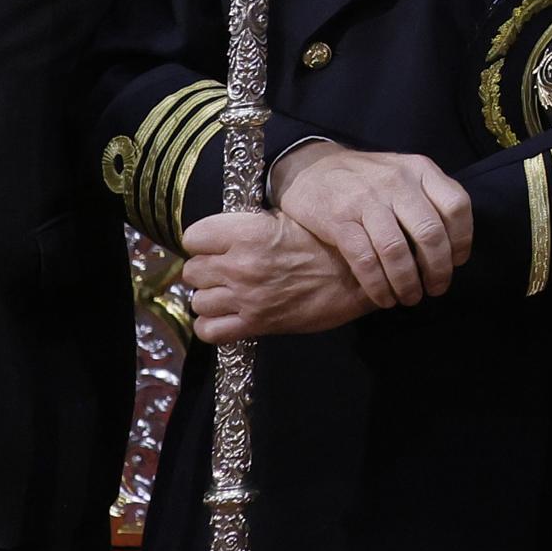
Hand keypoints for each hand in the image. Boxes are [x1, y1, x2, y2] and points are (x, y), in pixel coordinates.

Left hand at [180, 204, 374, 343]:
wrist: (359, 277)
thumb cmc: (328, 244)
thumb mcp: (290, 219)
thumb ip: (252, 225)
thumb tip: (228, 231)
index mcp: (248, 233)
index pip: (193, 237)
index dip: (202, 240)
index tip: (214, 244)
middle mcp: (241, 265)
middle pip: (192, 271)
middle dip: (206, 270)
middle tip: (225, 269)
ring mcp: (246, 297)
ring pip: (197, 301)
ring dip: (210, 297)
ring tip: (229, 293)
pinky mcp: (255, 324)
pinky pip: (209, 331)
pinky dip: (212, 325)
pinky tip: (227, 315)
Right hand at [271, 137, 473, 307]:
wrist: (311, 167)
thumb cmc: (367, 178)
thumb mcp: (403, 173)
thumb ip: (428, 197)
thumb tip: (453, 245)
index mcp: (420, 169)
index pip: (456, 205)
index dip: (463, 239)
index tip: (458, 262)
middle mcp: (397, 181)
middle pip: (429, 232)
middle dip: (438, 269)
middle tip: (437, 289)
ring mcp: (366, 199)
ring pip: (397, 250)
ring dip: (407, 283)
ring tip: (410, 298)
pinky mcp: (339, 219)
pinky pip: (365, 260)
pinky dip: (378, 285)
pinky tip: (384, 298)